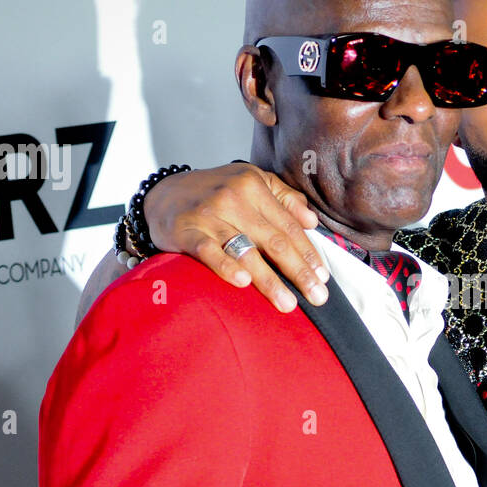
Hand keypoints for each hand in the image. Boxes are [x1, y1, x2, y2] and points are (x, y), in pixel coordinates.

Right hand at [144, 162, 328, 311]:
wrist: (163, 194)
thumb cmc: (215, 193)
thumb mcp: (251, 183)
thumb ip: (284, 198)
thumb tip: (312, 221)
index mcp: (254, 185)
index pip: (289, 225)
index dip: (309, 253)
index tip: (324, 277)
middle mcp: (233, 197)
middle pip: (274, 241)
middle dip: (299, 272)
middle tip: (317, 297)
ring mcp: (209, 215)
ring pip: (246, 251)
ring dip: (269, 281)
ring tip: (288, 304)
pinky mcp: (187, 231)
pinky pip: (210, 252)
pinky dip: (226, 267)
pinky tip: (243, 283)